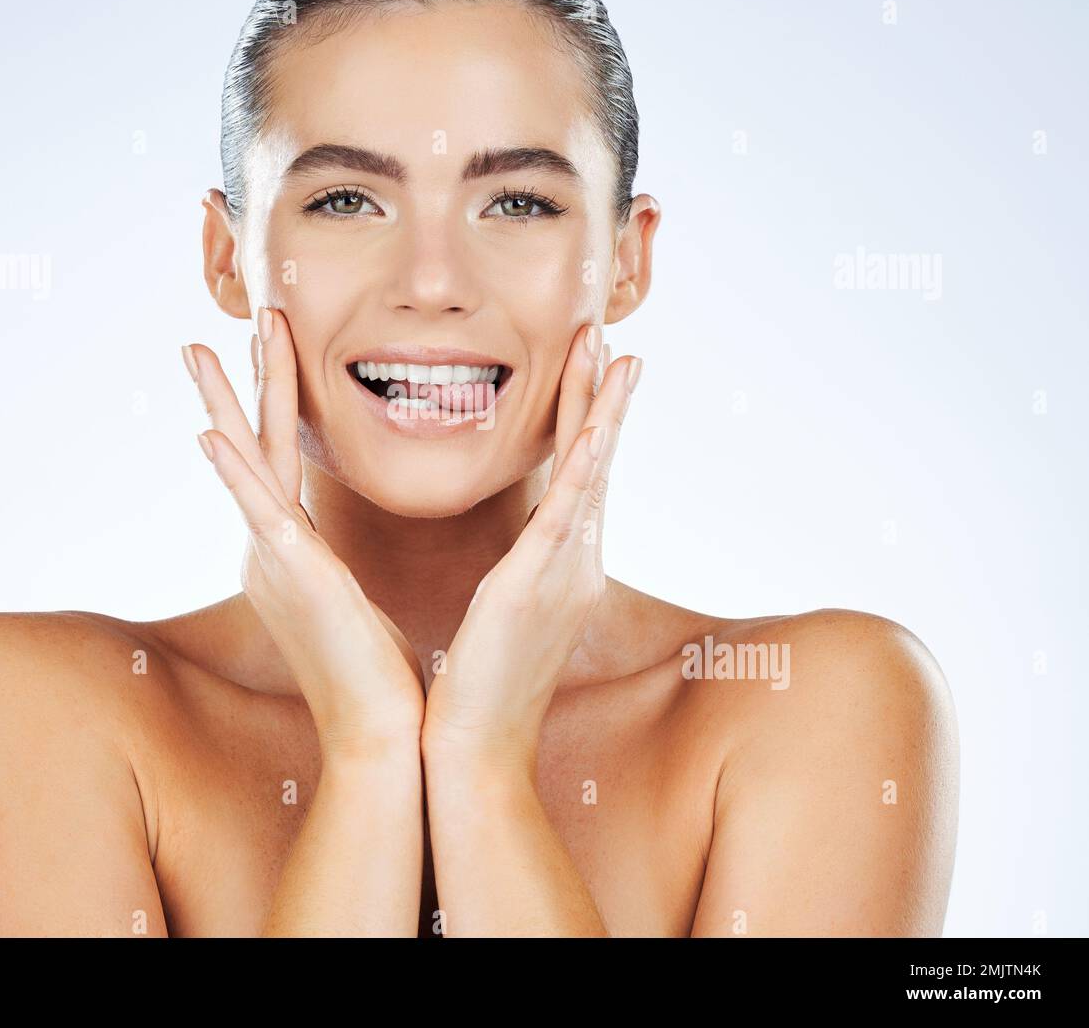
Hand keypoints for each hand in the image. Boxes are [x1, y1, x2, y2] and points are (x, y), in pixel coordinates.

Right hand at [183, 308, 424, 759]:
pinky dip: (231, 472)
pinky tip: (206, 433)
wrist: (378, 730)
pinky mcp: (292, 576)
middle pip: (253, 446)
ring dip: (226, 402)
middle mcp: (270, 548)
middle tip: (229, 323)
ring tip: (199, 348)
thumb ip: (335, 566)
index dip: (274, 400)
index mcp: (289, 549)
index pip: (278, 458)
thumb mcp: (352, 600)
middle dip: (241, 382)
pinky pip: (259, 512)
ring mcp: (274, 560)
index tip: (271, 349)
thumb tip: (337, 556)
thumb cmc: (375, 671)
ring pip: (247, 462)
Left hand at [420, 323, 640, 770]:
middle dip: (603, 397)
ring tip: (613, 355)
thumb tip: (518, 551)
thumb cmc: (478, 685)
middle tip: (612, 337)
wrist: (475, 750)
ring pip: (590, 474)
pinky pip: (567, 511)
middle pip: (594, 461)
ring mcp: (564, 572)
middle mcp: (575, 561)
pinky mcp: (537, 585)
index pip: (578, 474)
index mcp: (561, 564)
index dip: (587, 418)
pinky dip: (585, 463)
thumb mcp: (502, 613)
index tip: (593, 366)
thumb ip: (518, 572)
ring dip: (602, 411)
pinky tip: (596, 425)